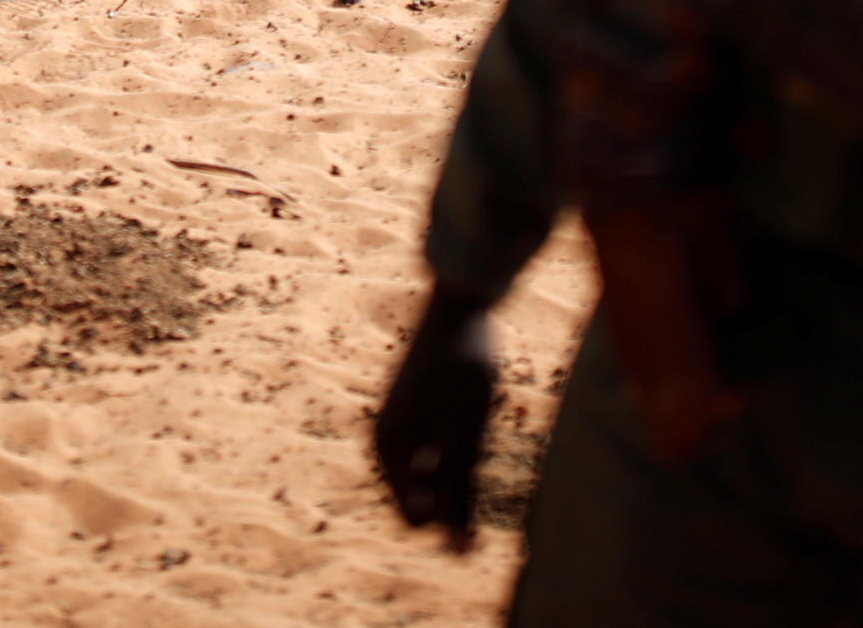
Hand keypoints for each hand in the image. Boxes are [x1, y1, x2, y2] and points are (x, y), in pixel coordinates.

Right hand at [373, 286, 496, 548]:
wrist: (458, 308)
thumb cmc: (462, 375)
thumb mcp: (465, 441)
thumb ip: (458, 498)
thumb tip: (459, 554)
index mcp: (387, 450)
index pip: (413, 520)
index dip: (449, 522)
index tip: (478, 490)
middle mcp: (383, 439)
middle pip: (421, 497)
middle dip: (451, 492)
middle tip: (477, 450)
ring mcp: (397, 422)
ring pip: (430, 473)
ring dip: (456, 468)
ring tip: (475, 428)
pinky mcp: (412, 408)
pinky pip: (431, 449)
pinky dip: (453, 448)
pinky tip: (471, 417)